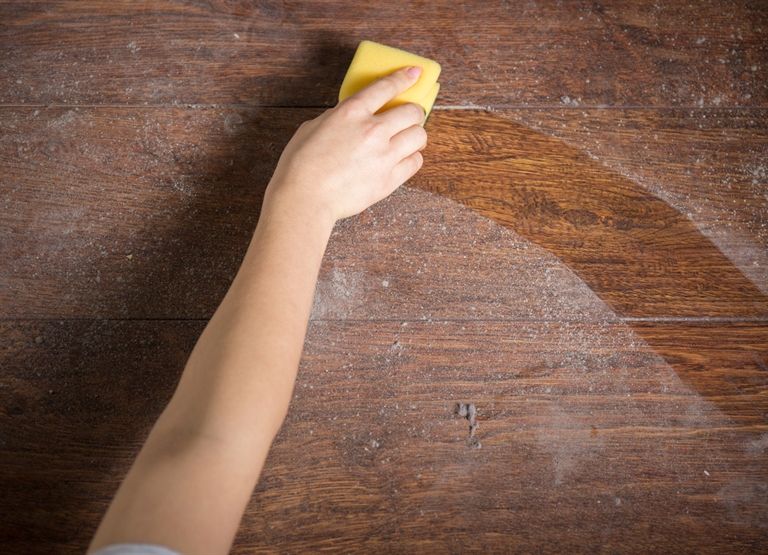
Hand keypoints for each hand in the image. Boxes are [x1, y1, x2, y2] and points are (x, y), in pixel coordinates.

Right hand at [266, 66, 427, 222]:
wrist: (305, 198)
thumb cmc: (300, 165)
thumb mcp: (313, 127)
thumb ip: (337, 118)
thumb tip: (350, 119)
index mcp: (351, 112)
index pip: (387, 87)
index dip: (405, 77)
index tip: (415, 73)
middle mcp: (372, 130)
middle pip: (412, 112)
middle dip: (413, 112)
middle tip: (409, 118)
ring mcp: (384, 156)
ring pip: (420, 136)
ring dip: (416, 136)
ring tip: (408, 140)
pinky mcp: (389, 180)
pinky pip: (415, 162)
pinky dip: (412, 158)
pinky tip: (403, 159)